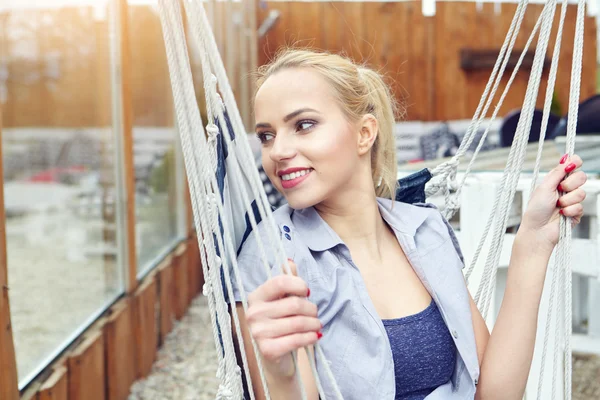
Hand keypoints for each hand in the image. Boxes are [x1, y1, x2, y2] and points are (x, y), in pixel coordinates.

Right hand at [245, 259, 320, 377]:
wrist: (275, 357)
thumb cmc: (281, 324)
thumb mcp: (282, 301)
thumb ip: (287, 280)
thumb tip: (289, 261)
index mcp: (256, 297)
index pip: (280, 282)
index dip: (299, 285)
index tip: (307, 292)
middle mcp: (253, 313)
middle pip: (294, 304)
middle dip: (311, 309)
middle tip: (315, 314)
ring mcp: (258, 332)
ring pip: (298, 322)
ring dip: (314, 324)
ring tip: (317, 325)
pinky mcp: (267, 350)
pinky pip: (297, 339)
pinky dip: (310, 337)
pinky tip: (314, 336)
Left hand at [520, 154, 585, 250]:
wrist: (537, 230)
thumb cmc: (536, 210)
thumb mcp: (544, 187)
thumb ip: (557, 173)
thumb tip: (567, 157)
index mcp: (556, 181)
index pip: (572, 166)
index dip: (575, 162)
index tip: (573, 164)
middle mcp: (565, 189)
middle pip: (582, 176)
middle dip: (571, 182)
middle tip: (561, 189)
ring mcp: (572, 201)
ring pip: (582, 193)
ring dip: (567, 200)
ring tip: (557, 206)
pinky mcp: (576, 213)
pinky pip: (580, 207)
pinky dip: (569, 210)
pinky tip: (561, 215)